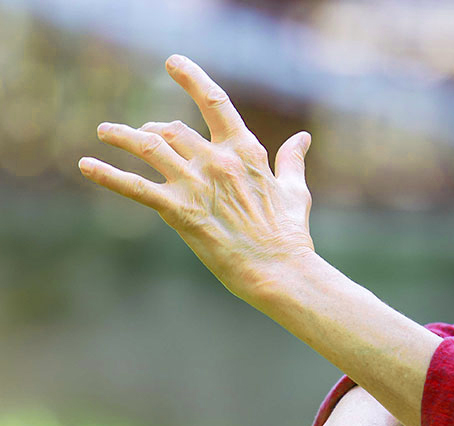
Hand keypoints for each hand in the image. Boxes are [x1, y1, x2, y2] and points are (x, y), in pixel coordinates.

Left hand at [79, 54, 313, 300]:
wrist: (279, 269)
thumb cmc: (289, 234)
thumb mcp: (294, 190)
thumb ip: (292, 160)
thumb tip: (303, 137)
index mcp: (245, 150)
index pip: (214, 102)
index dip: (192, 78)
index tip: (173, 63)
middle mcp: (217, 160)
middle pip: (173, 129)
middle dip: (152, 127)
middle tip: (141, 132)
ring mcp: (197, 184)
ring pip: (149, 147)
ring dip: (122, 136)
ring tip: (104, 132)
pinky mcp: (180, 211)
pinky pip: (136, 188)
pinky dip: (108, 175)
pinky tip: (85, 165)